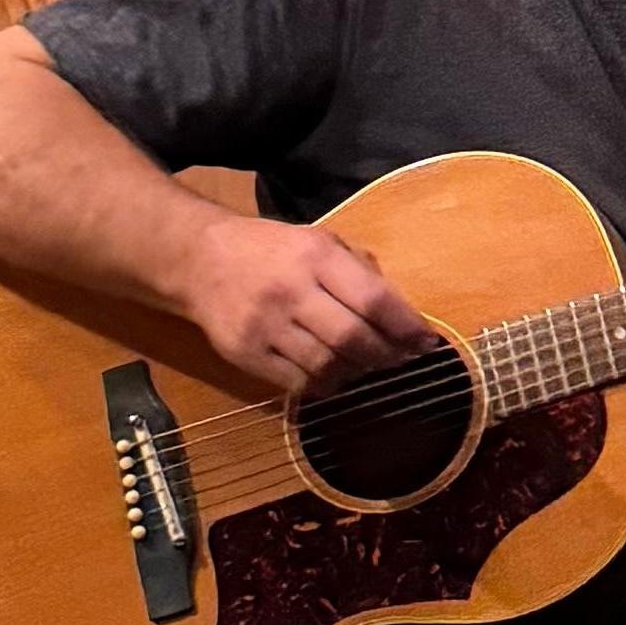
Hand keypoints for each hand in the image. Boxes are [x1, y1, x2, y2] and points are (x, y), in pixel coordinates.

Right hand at [191, 211, 435, 396]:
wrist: (199, 259)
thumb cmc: (271, 250)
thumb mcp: (318, 240)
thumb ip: (358, 271)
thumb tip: (402, 313)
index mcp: (315, 255)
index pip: (373, 299)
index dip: (405, 326)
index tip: (426, 341)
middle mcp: (291, 290)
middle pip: (353, 338)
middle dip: (387, 355)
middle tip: (401, 359)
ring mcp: (265, 325)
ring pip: (327, 365)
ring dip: (356, 372)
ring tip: (366, 365)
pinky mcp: (244, 353)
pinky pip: (296, 382)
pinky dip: (323, 384)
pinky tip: (333, 376)